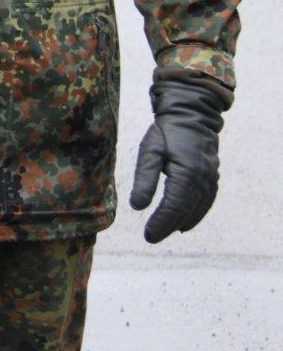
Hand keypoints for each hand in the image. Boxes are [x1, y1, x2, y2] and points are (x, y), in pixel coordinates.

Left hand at [129, 81, 225, 242]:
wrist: (191, 113)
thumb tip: (137, 206)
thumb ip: (144, 179)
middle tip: (151, 237)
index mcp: (187, 174)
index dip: (161, 223)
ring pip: (197, 208)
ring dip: (181, 222)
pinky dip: (196, 214)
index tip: (148, 235)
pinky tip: (185, 222)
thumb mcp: (149, 151)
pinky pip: (206, 201)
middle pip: (185, 211)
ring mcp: (211, 178)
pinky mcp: (212, 175)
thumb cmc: (166, 131)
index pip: (174, 207)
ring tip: (164, 231)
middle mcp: (203, 180)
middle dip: (167, 226)